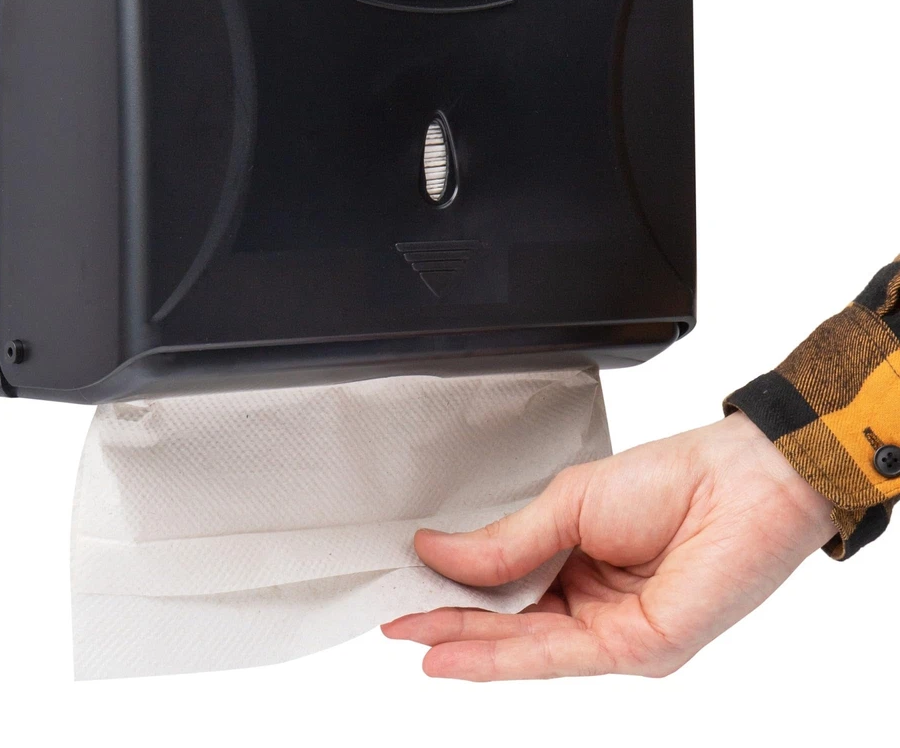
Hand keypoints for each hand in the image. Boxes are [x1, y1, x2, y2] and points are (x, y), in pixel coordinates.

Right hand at [382, 412, 835, 679]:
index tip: (407, 585)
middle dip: (449, 622)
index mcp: (576, 558)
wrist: (739, 482)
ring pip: (526, 646)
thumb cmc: (669, 478)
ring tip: (411, 638)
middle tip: (395, 622)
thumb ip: (505, 541)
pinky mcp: (636, 650)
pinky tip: (456, 651)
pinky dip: (501, 656)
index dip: (454, 588)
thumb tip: (437, 550)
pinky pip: (557, 656)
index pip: (504, 584)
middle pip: (509, 622)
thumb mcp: (567, 504)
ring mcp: (614, 631)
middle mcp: (592, 601)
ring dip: (465, 643)